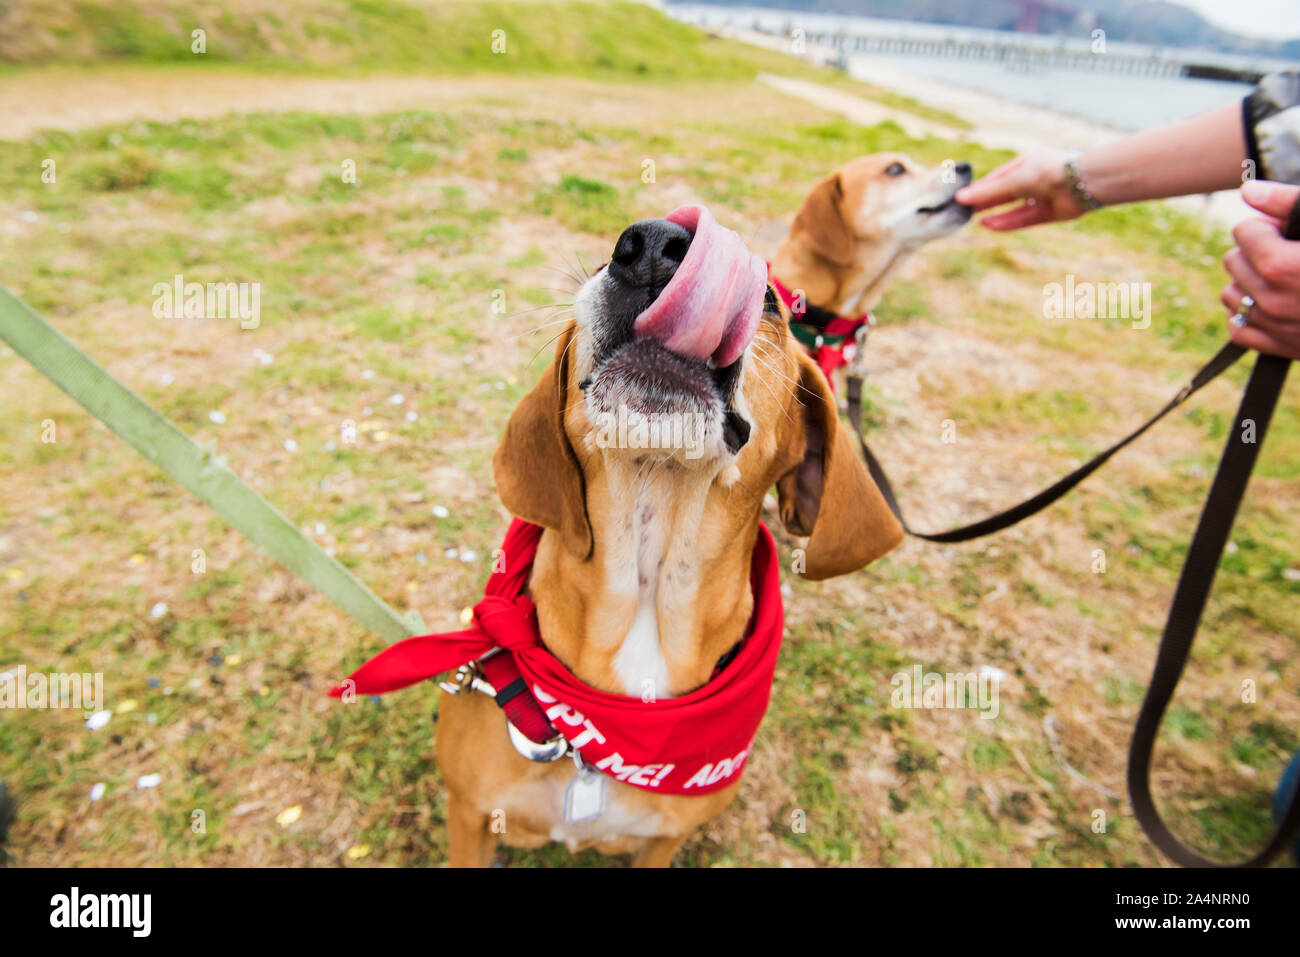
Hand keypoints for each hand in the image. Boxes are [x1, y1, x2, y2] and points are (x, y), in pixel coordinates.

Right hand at [954, 150, 1089, 229]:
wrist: (1082, 182)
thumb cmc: (1047, 171)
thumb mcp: (1013, 180)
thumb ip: (988, 192)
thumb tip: (960, 198)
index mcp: (1026, 163)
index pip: (998, 177)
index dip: (980, 188)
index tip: (962, 196)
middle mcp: (1034, 179)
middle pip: (1004, 193)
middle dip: (986, 201)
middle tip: (964, 210)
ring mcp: (1042, 197)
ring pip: (1013, 207)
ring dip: (995, 214)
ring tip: (975, 220)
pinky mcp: (1049, 213)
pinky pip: (1023, 219)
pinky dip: (1007, 223)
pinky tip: (989, 226)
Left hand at [1220, 180, 1299, 360]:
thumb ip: (1289, 204)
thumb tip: (1249, 191)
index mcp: (1279, 266)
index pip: (1244, 230)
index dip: (1270, 223)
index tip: (1290, 228)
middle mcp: (1271, 300)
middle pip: (1233, 260)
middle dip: (1257, 249)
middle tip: (1290, 249)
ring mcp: (1274, 327)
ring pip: (1231, 295)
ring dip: (1250, 281)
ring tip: (1283, 275)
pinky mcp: (1280, 348)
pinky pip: (1239, 329)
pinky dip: (1251, 315)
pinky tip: (1275, 302)